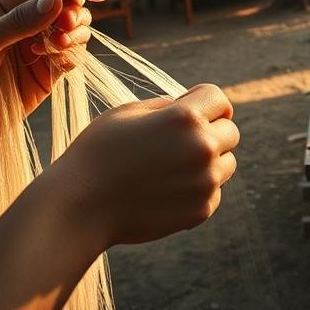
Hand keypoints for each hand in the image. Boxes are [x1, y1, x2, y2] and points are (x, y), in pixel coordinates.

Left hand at [0, 0, 110, 183]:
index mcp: (8, 4)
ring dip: (75, 34)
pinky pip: (74, 57)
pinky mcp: (49, 73)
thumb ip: (18, 22)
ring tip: (55, 47)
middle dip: (75, 13)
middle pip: (71, 4)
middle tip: (64, 28)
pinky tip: (51, 64)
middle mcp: (28, 21)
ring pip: (78, 29)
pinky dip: (72, 56)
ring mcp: (41, 47)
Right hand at [50, 84, 238, 249]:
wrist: (78, 207)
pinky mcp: (201, 210)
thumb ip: (167, 106)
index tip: (192, 110)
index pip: (219, 99)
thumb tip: (193, 106)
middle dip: (210, 132)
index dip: (204, 102)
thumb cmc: (98, 153)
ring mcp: (205, 181)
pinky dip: (198, 190)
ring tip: (171, 167)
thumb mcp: (128, 112)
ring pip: (227, 163)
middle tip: (178, 143)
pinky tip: (166, 191)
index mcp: (185, 117)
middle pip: (230, 132)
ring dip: (209, 162)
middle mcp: (202, 147)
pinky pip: (214, 192)